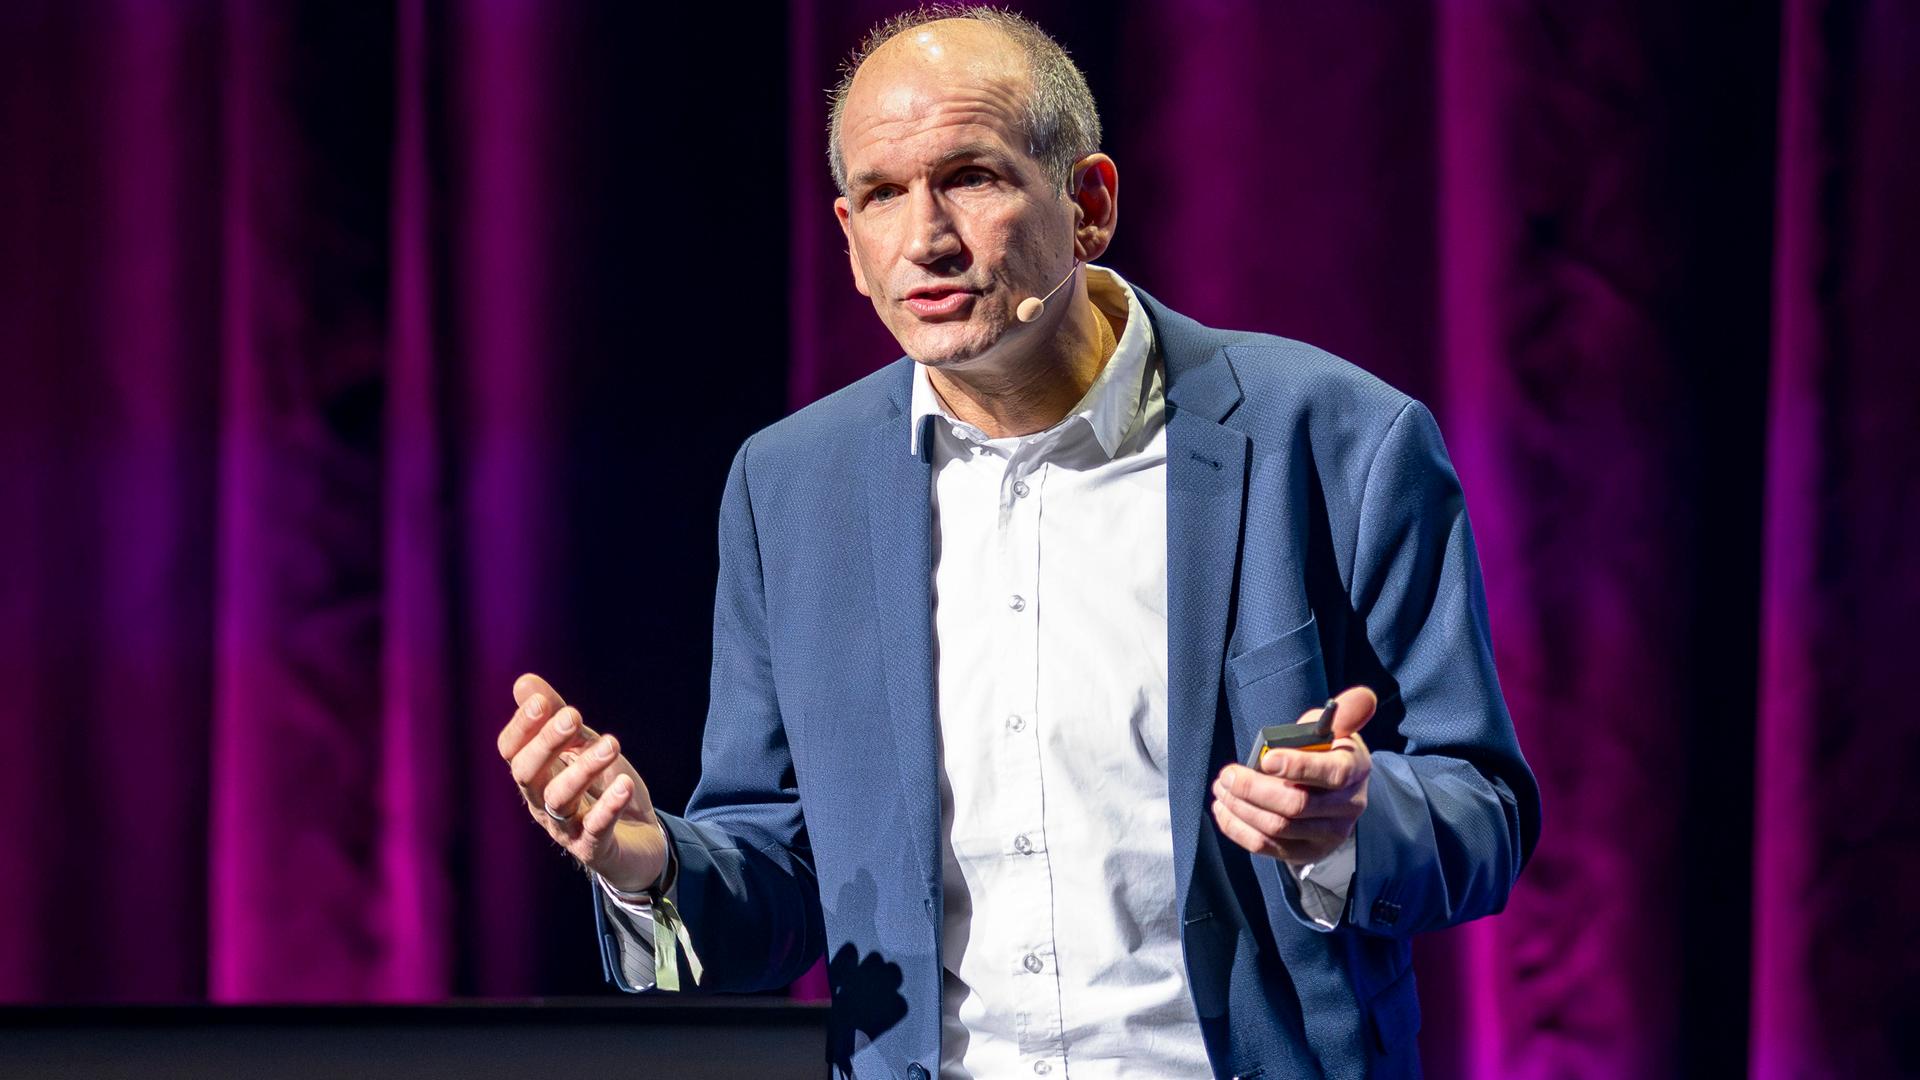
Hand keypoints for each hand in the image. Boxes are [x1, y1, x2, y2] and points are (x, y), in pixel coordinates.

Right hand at [496, 672, 669, 893]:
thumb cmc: (603, 788)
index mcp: (536, 775)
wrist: (640, 839)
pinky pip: (595, 829)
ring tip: (612, 743)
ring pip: (559, 798)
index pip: (512, 751)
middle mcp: (542, 803)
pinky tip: (624, 784)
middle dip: (546, 743)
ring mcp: (566, 829)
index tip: (542, 701)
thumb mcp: (584, 748)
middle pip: (528, 774)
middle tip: (573, 716)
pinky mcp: (594, 849)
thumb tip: (523, 681)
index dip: (522, 727)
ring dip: (584, 768)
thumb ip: (557, 718)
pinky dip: (608, 806)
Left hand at [1211, 685, 1375, 866]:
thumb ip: (1346, 710)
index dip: (1297, 767)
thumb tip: (1364, 696)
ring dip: (1241, 808)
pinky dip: (1239, 828)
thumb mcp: (1337, 728)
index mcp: (1355, 770)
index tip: (1265, 759)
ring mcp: (1328, 835)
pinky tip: (1224, 810)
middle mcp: (1347, 808)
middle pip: (1295, 806)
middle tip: (1227, 774)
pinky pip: (1267, 847)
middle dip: (1253, 789)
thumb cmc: (1327, 752)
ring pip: (1277, 828)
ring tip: (1222, 788)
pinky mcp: (1307, 852)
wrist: (1335, 792)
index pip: (1331, 773)